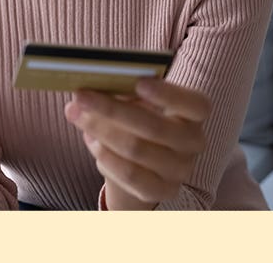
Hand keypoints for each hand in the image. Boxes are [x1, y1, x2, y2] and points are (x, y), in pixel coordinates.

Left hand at [64, 79, 209, 206]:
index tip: (138, 82)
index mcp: (194, 114)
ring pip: (135, 149)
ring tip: (77, 115)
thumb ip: (125, 90)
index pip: (195, 104)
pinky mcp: (162, 191)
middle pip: (154, 126)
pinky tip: (92, 142)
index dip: (169, 94)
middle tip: (81, 96)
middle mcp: (193, 142)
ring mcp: (180, 170)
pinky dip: (106, 156)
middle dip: (112, 109)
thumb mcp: (137, 102)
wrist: (141, 166)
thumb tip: (96, 81)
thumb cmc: (138, 122)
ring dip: (100, 130)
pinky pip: (129, 175)